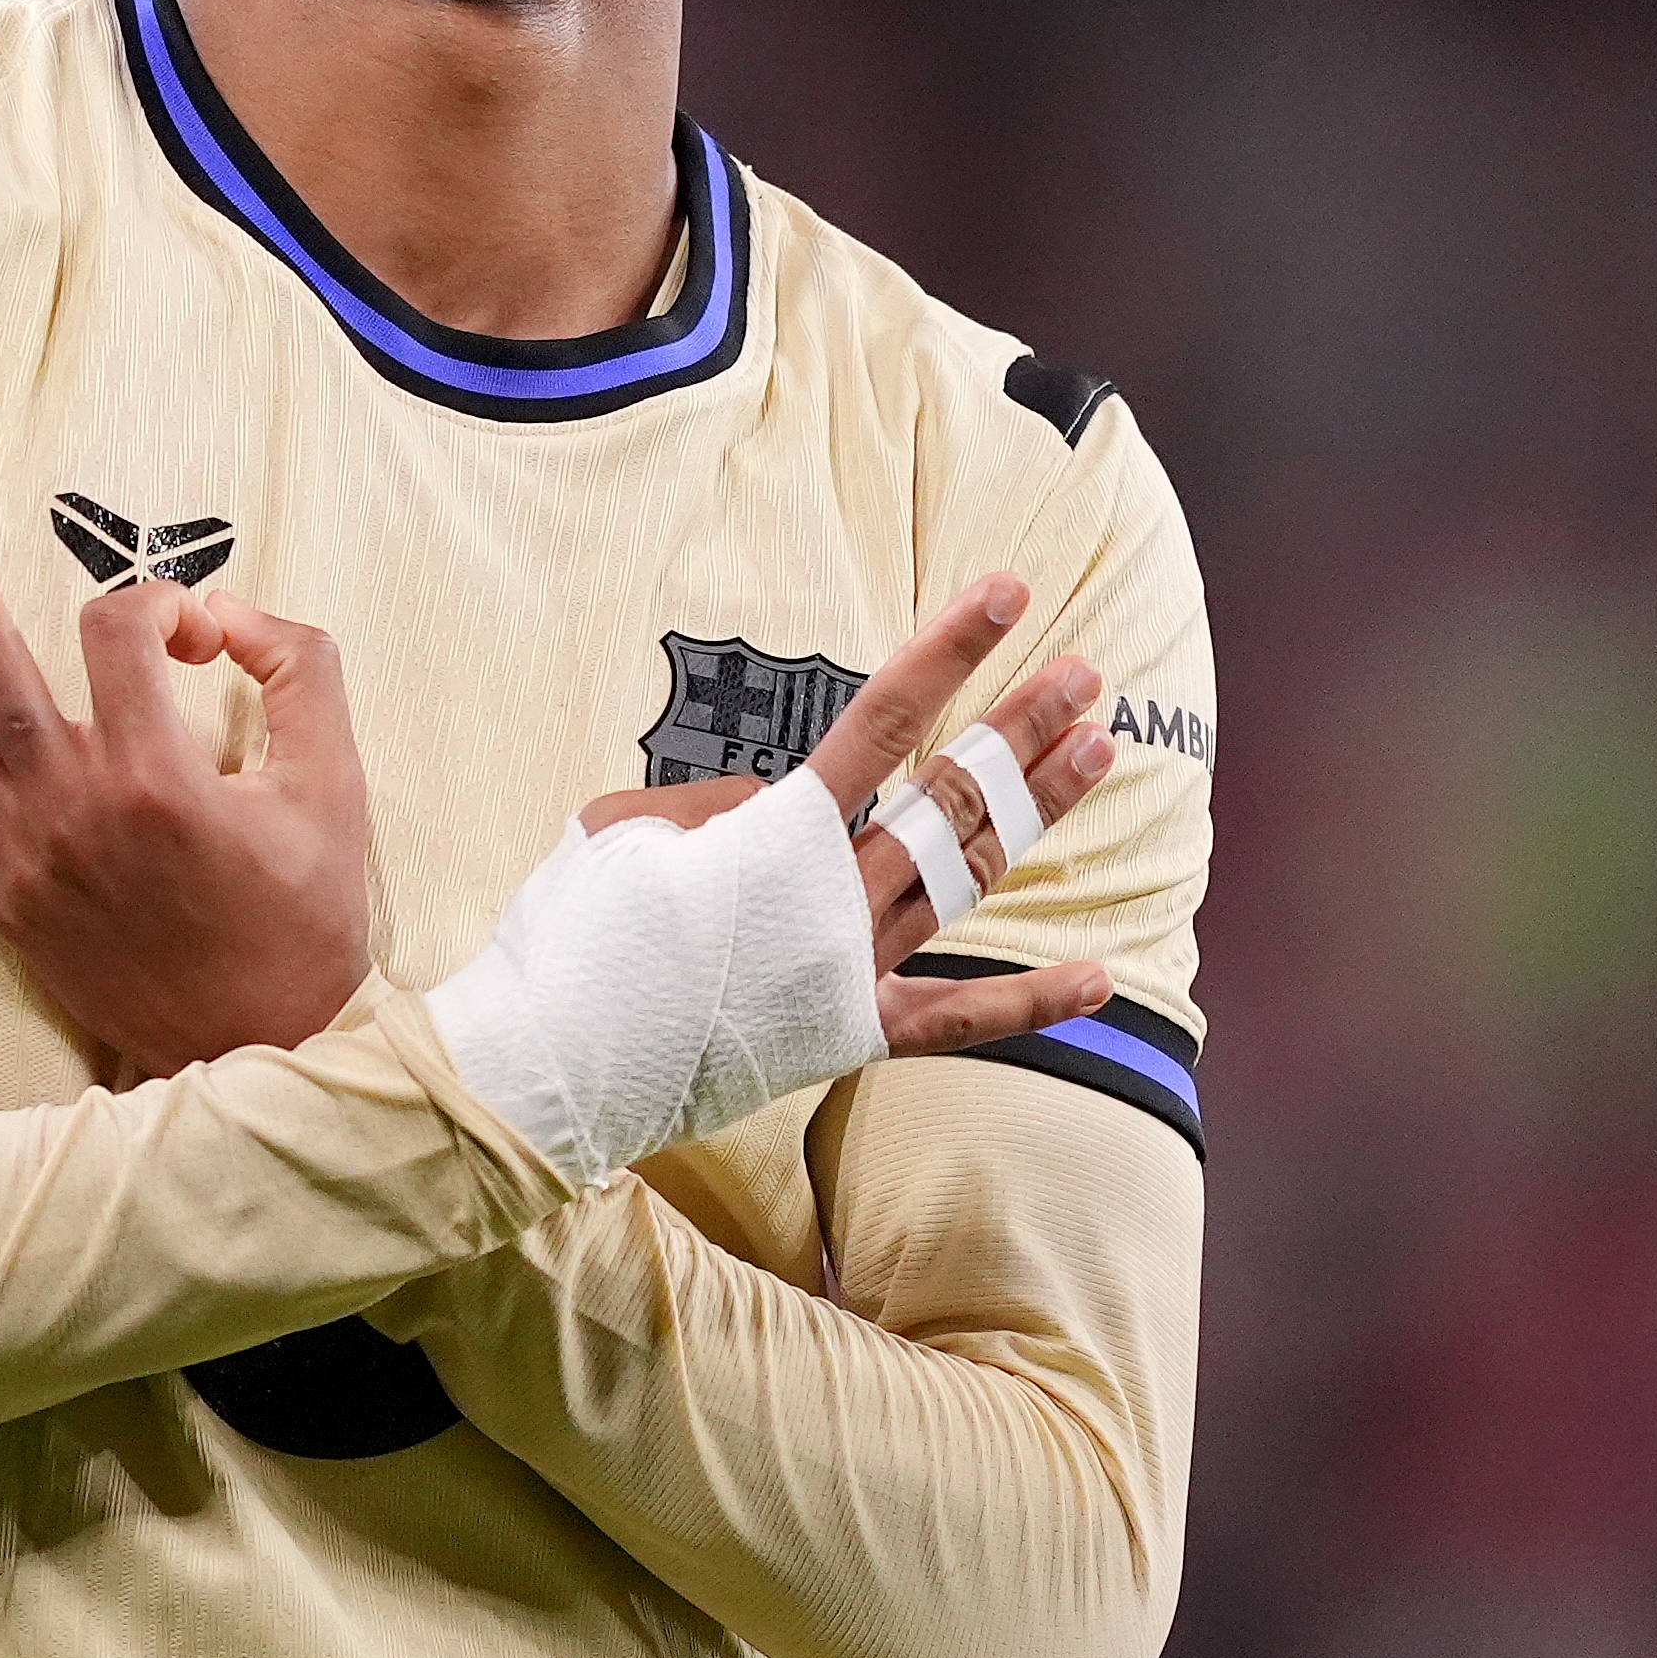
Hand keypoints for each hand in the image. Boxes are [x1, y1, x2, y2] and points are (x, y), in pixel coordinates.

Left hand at [0, 448, 369, 1080]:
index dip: (158, 602)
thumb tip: (228, 613)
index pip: (118, 633)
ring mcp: (16, 853)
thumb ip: (300, 672)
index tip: (196, 633)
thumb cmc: (302, 920)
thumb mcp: (338, 787)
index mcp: (157, 779)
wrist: (256, 1052)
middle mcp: (68, 809)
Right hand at [575, 578, 1114, 1056]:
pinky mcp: (852, 1036)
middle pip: (951, 794)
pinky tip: (1101, 978)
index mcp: (780, 834)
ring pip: (967, 875)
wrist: (555, 1061)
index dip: (952, 652)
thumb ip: (711, 806)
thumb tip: (768, 809)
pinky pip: (956, 1019)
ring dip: (1036, 808)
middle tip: (1083, 675)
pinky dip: (1030, 1002)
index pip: (885, 720)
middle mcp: (836, 897)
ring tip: (1097, 750)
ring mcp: (854, 970)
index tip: (1006, 596)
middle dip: (1022, 726)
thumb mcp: (623, 828)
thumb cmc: (575, 933)